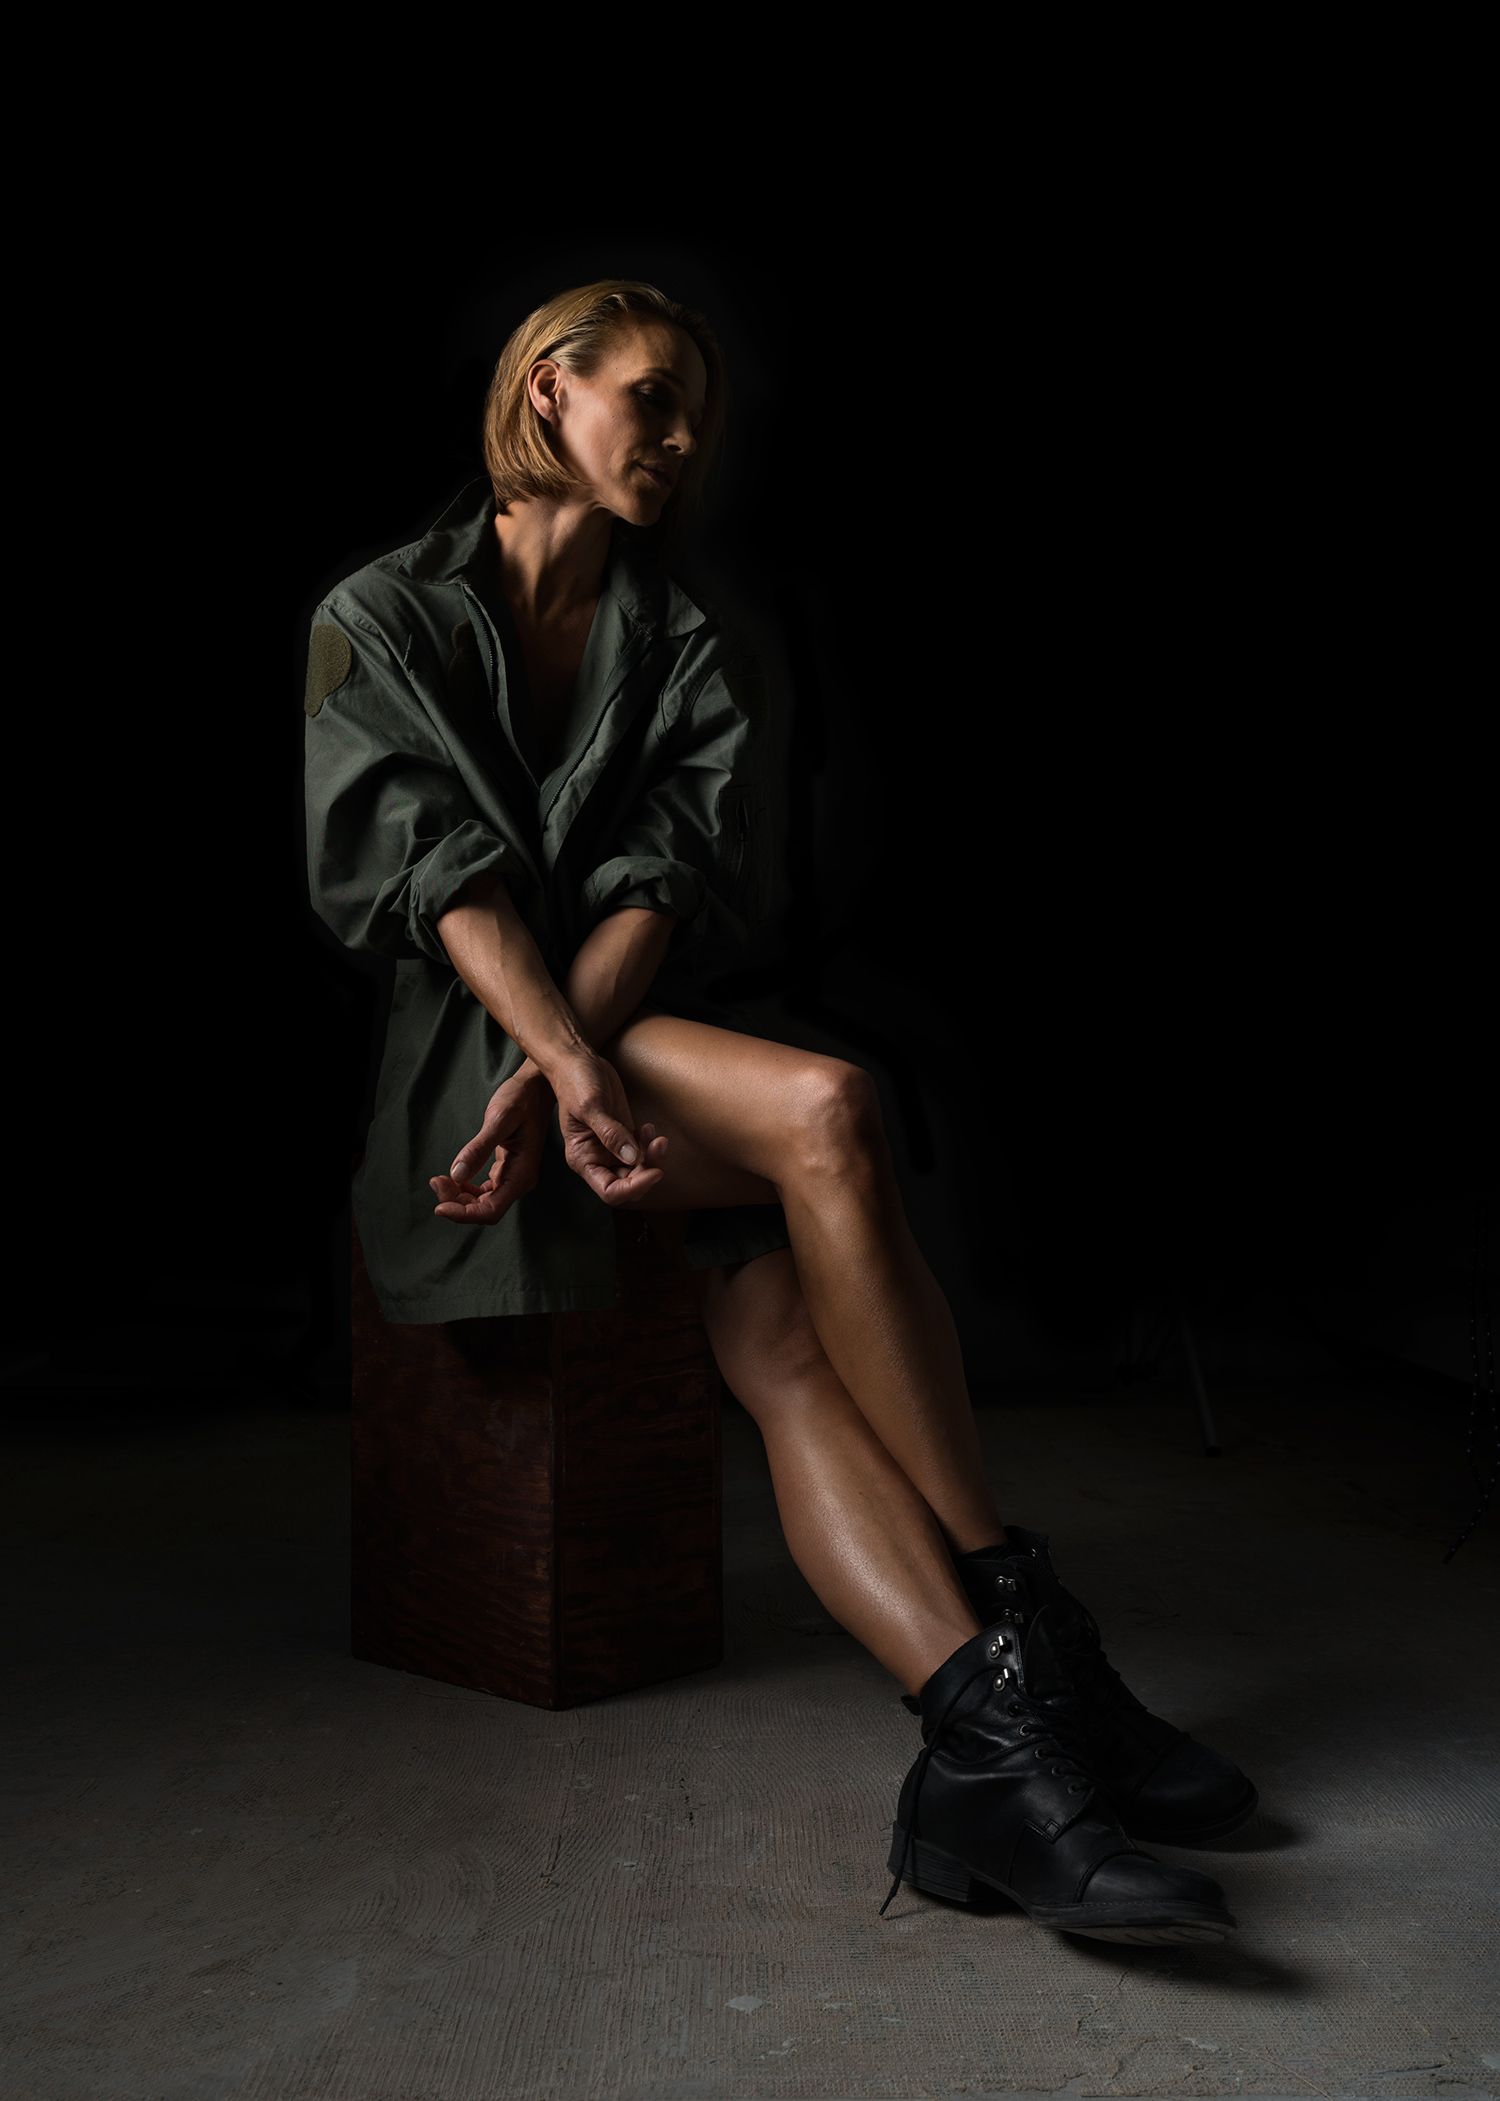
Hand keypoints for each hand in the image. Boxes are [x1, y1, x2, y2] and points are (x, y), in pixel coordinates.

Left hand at [428, 1064, 552, 1225]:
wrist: (536, 1087)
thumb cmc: (521, 1099)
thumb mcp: (499, 1119)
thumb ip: (479, 1148)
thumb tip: (457, 1175)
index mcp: (522, 1174)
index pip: (491, 1210)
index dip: (464, 1214)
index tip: (439, 1207)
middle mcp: (519, 1181)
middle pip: (485, 1210)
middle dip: (457, 1204)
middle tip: (435, 1181)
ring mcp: (513, 1177)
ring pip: (483, 1203)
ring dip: (459, 1198)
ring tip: (439, 1180)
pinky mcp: (506, 1170)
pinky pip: (484, 1191)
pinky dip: (465, 1190)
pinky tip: (452, 1178)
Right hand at [549, 1048, 669, 1205]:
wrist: (578, 1061)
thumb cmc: (576, 1082)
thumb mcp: (591, 1106)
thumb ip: (610, 1134)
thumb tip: (631, 1157)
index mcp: (583, 1159)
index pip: (610, 1191)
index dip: (633, 1188)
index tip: (654, 1172)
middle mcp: (597, 1159)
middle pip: (629, 1184)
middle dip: (647, 1170)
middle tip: (659, 1145)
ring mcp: (612, 1148)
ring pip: (639, 1169)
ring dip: (652, 1157)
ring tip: (657, 1136)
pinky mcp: (623, 1135)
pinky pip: (642, 1152)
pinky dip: (650, 1145)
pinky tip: (648, 1128)